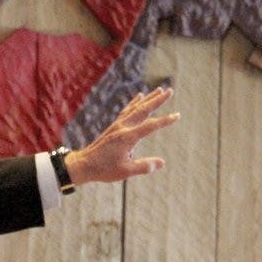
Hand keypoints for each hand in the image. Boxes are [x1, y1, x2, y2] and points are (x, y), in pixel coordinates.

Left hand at [64, 87, 178, 185]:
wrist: (84, 164)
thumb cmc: (104, 170)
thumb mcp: (125, 171)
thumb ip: (144, 166)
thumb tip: (162, 163)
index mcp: (127, 137)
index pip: (150, 126)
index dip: (164, 121)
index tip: (177, 115)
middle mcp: (123, 127)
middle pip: (143, 110)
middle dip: (157, 100)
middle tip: (170, 90)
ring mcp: (118, 125)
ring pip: (136, 108)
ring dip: (148, 99)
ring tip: (160, 90)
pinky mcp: (114, 126)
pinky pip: (127, 110)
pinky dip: (135, 102)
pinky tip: (140, 96)